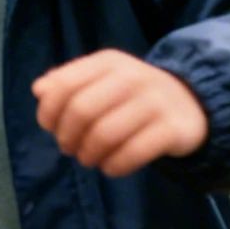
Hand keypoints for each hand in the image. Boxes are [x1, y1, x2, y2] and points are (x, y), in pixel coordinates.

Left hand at [32, 51, 209, 175]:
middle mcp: (133, 76)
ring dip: (88, 155)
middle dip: (67, 137)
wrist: (190, 102)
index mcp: (109, 62)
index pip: (63, 86)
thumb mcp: (102, 81)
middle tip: (70, 148)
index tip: (50, 127)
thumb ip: (67, 83)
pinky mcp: (172, 129)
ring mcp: (155, 102)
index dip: (49, 112)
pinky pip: (132, 154)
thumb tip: (39, 90)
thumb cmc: (133, 95)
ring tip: (90, 159)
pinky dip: (114, 166)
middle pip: (82, 111)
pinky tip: (111, 166)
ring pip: (105, 135)